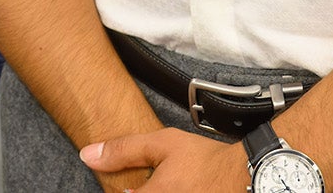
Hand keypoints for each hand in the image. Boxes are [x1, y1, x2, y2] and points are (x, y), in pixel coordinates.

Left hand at [82, 128, 250, 190]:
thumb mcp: (163, 144)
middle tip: (155, 182)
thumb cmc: (205, 160)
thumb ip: (124, 150)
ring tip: (169, 184)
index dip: (122, 191)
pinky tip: (179, 189)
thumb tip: (88, 155)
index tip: (132, 184)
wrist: (244, 176)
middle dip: (138, 191)